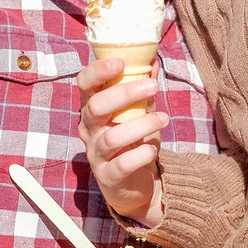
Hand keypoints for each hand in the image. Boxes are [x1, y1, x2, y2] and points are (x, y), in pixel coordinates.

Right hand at [77, 57, 167, 227]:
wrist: (135, 185)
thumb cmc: (134, 141)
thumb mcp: (139, 112)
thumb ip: (143, 89)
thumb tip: (152, 62)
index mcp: (92, 109)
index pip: (84, 84)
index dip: (97, 71)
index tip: (120, 62)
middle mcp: (89, 130)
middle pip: (95, 107)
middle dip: (125, 93)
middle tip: (153, 86)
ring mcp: (96, 155)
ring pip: (111, 137)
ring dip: (142, 125)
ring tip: (164, 119)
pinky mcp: (108, 177)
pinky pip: (122, 164)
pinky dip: (141, 154)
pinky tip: (153, 148)